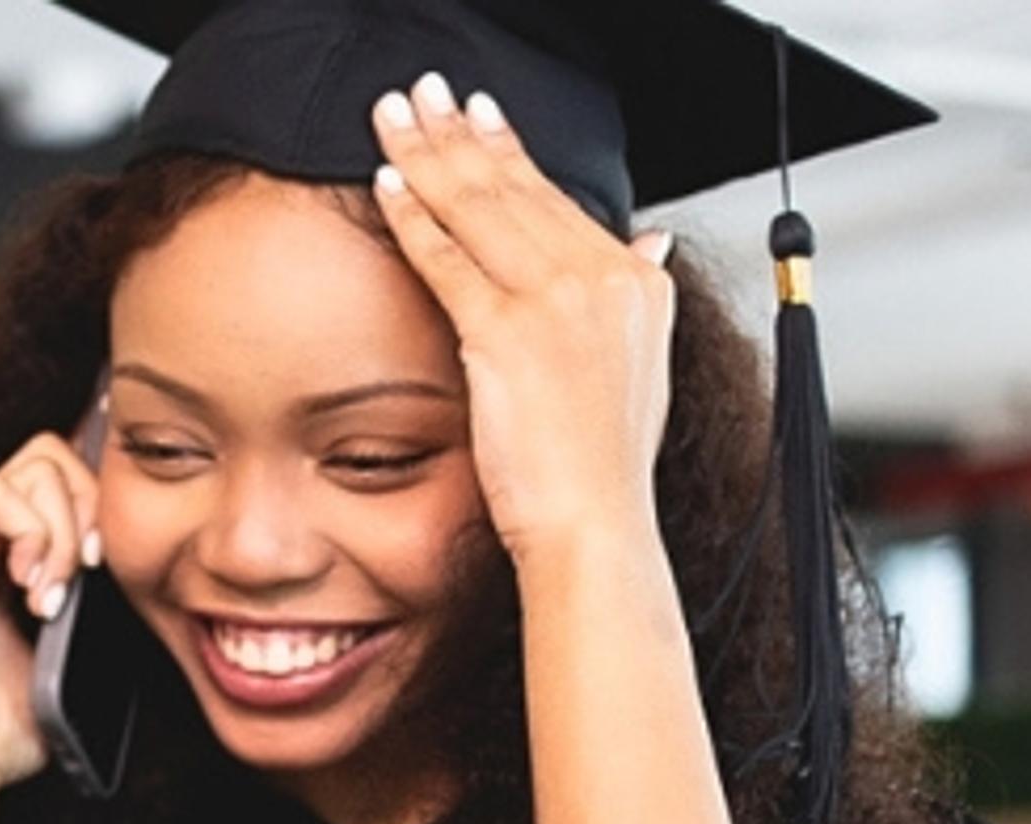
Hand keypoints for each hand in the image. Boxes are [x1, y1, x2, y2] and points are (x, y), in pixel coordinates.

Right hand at [0, 431, 98, 787]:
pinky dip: (32, 533)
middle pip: (49, 455)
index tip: (107, 564)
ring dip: (62, 528)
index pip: (60, 475)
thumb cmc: (3, 722)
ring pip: (30, 469)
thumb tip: (145, 566)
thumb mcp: (71, 646)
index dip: (96, 504)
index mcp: (4, 549)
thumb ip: (93, 598)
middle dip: (86, 506)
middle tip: (89, 570)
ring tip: (53, 592)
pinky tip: (32, 587)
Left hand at [369, 71, 676, 562]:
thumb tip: (644, 238)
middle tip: (419, 93)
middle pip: (517, 189)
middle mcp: (604, 279)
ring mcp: (556, 303)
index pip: (558, 200)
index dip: (510, 152)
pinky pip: (448, 259)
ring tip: (391, 117)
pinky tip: (386, 184)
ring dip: (428, 156)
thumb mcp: (636, 368)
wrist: (595, 523)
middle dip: (460, 135)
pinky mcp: (507, 333)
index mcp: (636, 284)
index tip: (476, 116)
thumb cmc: (601, 464)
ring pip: (480, 209)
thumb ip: (631, 295)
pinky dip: (414, 217)